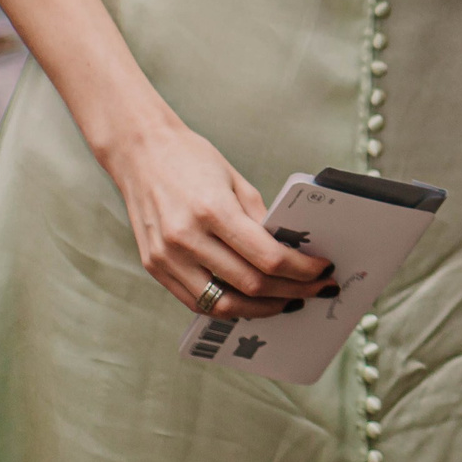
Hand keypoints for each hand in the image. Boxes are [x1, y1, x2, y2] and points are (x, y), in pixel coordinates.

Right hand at [106, 116, 331, 317]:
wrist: (139, 152)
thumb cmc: (191, 160)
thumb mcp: (237, 181)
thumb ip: (262, 220)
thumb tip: (291, 251)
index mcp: (212, 211)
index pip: (268, 257)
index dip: (302, 270)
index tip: (322, 270)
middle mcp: (186, 238)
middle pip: (250, 284)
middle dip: (292, 291)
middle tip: (315, 289)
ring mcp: (166, 257)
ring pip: (222, 304)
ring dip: (262, 309)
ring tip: (287, 301)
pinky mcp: (154, 267)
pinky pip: (196, 301)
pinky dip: (227, 307)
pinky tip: (250, 301)